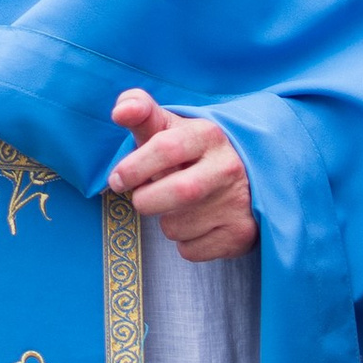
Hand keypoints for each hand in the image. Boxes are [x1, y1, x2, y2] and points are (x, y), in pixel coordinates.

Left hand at [107, 91, 255, 260]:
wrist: (244, 180)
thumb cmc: (189, 154)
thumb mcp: (169, 128)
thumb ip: (140, 112)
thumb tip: (121, 111)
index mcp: (207, 135)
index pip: (166, 147)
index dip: (134, 167)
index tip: (118, 179)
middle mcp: (228, 167)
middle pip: (177, 192)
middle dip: (147, 201)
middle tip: (143, 199)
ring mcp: (237, 203)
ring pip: (177, 227)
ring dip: (166, 222)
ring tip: (178, 208)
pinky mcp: (240, 235)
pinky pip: (190, 250)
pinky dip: (183, 243)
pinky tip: (197, 224)